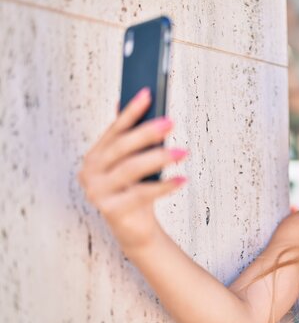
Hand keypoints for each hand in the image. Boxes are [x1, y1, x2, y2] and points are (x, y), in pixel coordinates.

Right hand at [78, 88, 187, 249]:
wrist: (134, 229)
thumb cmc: (136, 190)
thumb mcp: (135, 163)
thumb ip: (134, 138)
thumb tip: (140, 100)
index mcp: (95, 156)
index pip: (114, 129)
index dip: (131, 111)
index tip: (148, 93)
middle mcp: (90, 172)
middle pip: (121, 147)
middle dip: (147, 133)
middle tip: (171, 122)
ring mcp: (98, 192)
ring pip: (131, 169)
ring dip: (159, 158)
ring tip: (183, 152)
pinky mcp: (111, 210)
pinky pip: (141, 194)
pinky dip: (164, 187)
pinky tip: (182, 180)